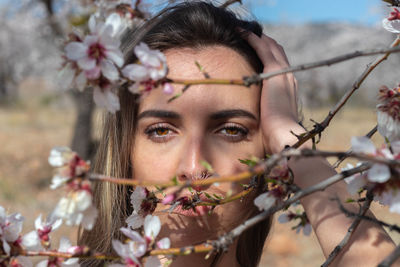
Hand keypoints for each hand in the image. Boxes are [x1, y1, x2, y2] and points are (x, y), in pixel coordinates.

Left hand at [243, 31, 303, 153]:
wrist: (285, 135)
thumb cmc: (276, 134)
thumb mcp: (270, 119)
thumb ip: (264, 113)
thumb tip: (255, 119)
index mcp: (288, 88)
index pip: (279, 65)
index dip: (268, 55)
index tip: (254, 49)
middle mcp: (288, 77)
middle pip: (277, 51)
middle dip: (263, 42)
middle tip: (247, 36)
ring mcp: (283, 73)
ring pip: (271, 46)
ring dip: (257, 37)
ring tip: (243, 31)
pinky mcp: (274, 72)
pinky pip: (263, 48)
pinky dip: (253, 39)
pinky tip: (243, 34)